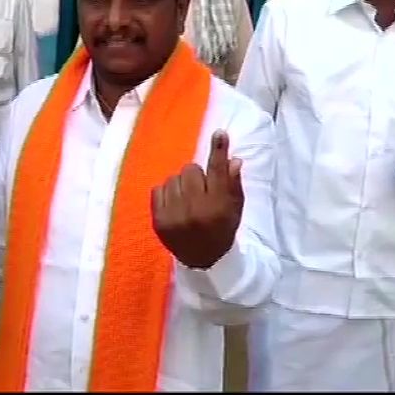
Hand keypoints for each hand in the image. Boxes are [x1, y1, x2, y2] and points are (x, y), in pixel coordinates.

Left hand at [151, 130, 244, 268]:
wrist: (203, 261)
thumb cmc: (222, 231)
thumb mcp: (235, 210)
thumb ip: (233, 184)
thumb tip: (233, 159)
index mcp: (218, 206)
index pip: (218, 172)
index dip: (218, 151)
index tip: (219, 134)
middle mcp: (195, 209)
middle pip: (191, 169)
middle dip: (196, 175)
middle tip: (201, 190)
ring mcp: (174, 215)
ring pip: (174, 178)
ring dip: (181, 184)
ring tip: (188, 200)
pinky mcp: (159, 220)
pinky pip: (159, 189)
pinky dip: (167, 193)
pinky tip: (175, 205)